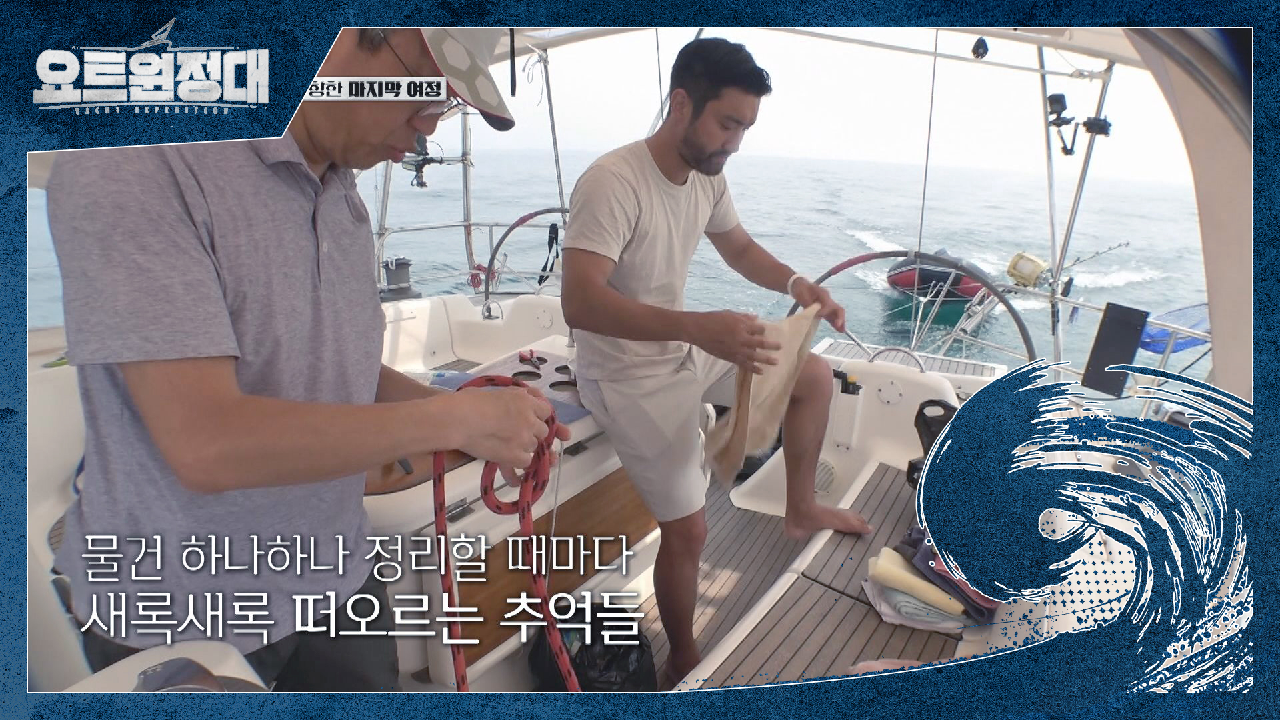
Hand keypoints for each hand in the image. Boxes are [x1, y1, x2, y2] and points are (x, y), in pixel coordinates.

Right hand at [446, 386, 570, 468]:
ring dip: (524, 448)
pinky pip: (526, 463)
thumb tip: (526, 399)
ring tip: (505, 447)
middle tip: (516, 435)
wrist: (458, 420)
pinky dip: (518, 464)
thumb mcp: (497, 392)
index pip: (546, 411)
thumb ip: (516, 397)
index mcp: (525, 400)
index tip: (534, 421)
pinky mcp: (515, 456)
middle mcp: (530, 419)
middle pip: (543, 431)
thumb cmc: (469, 402)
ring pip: (534, 447)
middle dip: (533, 434)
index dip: (540, 418)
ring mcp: (524, 438)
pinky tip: (508, 462)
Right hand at [686, 310, 781, 374]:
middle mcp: (740, 338)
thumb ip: (744, 317)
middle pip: (759, 343)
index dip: (763, 330)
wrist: (698, 330)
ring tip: (776, 362)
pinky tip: (761, 371)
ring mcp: (735, 349)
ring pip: (754, 356)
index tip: (767, 330)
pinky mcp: (730, 357)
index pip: (758, 329)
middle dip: (771, 345)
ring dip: (766, 359)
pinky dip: (753, 368)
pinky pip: (743, 364)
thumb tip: (756, 317)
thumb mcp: (729, 313)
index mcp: (740, 325)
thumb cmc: (713, 318)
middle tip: (781, 347)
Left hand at [790, 278, 845, 332]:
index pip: (829, 305)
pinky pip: (831, 315)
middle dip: (840, 318)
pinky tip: (836, 328)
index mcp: (823, 293)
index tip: (818, 316)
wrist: (798, 286)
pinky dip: (834, 321)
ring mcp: (827, 303)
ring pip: (836, 313)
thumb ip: (811, 306)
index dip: (825, 312)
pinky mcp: (823, 308)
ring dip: (839, 321)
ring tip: (841, 331)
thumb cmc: (800, 290)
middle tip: (841, 328)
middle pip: (838, 309)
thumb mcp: (804, 297)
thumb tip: (819, 314)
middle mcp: (828, 298)